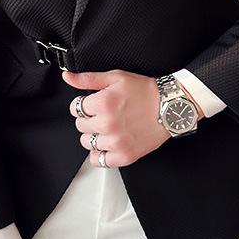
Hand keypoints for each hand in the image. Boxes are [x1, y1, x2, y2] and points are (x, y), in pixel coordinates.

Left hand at [62, 69, 203, 167]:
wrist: (170, 106)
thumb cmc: (145, 91)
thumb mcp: (115, 77)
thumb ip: (87, 79)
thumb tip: (68, 77)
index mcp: (103, 103)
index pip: (75, 108)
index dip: (84, 104)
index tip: (94, 104)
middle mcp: (107, 124)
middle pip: (80, 125)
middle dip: (89, 118)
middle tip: (104, 114)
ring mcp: (116, 142)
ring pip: (87, 142)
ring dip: (94, 135)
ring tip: (108, 127)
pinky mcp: (124, 156)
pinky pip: (99, 161)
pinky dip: (100, 154)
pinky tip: (109, 143)